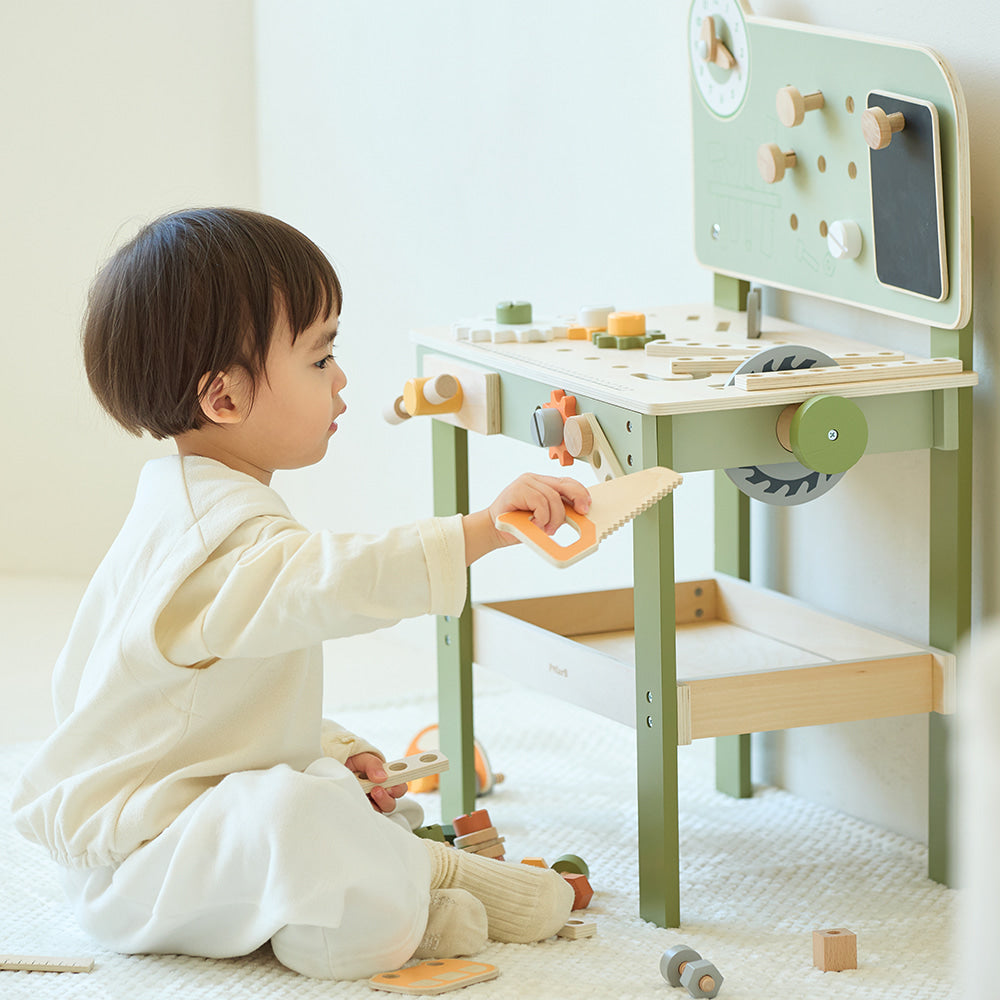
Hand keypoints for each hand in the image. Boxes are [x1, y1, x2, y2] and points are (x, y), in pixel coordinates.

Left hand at [346, 752, 406, 812]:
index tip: (392, 785)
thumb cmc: (349, 760)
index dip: (399, 788)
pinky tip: (356, 801)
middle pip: (391, 804)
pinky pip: (364, 815)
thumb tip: (382, 777)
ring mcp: (368, 803)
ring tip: (366, 794)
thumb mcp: (361, 757)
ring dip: (374, 804)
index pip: (399, 788)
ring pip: (379, 811)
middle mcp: (378, 793)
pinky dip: (363, 810)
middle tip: (376, 790)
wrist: (331, 766)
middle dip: (386, 798)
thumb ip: (373, 764)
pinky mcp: (357, 808)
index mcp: (384, 780)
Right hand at [463, 473, 590, 563]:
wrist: (492, 531)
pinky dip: (542, 517)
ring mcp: (526, 482)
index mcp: (541, 483)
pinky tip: (535, 523)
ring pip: (553, 497)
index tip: (587, 506)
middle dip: (577, 497)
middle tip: (581, 512)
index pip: (566, 482)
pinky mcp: (518, 489)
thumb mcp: (543, 518)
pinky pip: (541, 502)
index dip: (580, 492)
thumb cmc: (517, 526)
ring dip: (553, 518)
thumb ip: (556, 511)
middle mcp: (534, 479)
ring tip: (546, 528)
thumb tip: (578, 513)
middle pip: (564, 484)